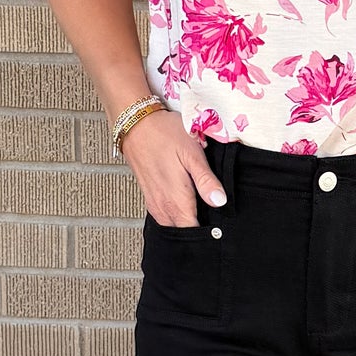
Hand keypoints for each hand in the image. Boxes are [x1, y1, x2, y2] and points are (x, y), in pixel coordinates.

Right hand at [123, 107, 227, 225]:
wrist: (135, 124)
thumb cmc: (165, 134)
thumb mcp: (192, 153)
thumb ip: (205, 180)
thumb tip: (219, 202)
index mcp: (176, 199)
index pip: (193, 230)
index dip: (207, 232)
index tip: (219, 226)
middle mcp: (163, 205)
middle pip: (182, 230)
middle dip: (197, 229)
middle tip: (212, 220)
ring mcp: (154, 202)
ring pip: (172, 225)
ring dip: (185, 223)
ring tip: (199, 213)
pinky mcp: (149, 196)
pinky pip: (163, 216)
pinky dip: (174, 216)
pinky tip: (183, 206)